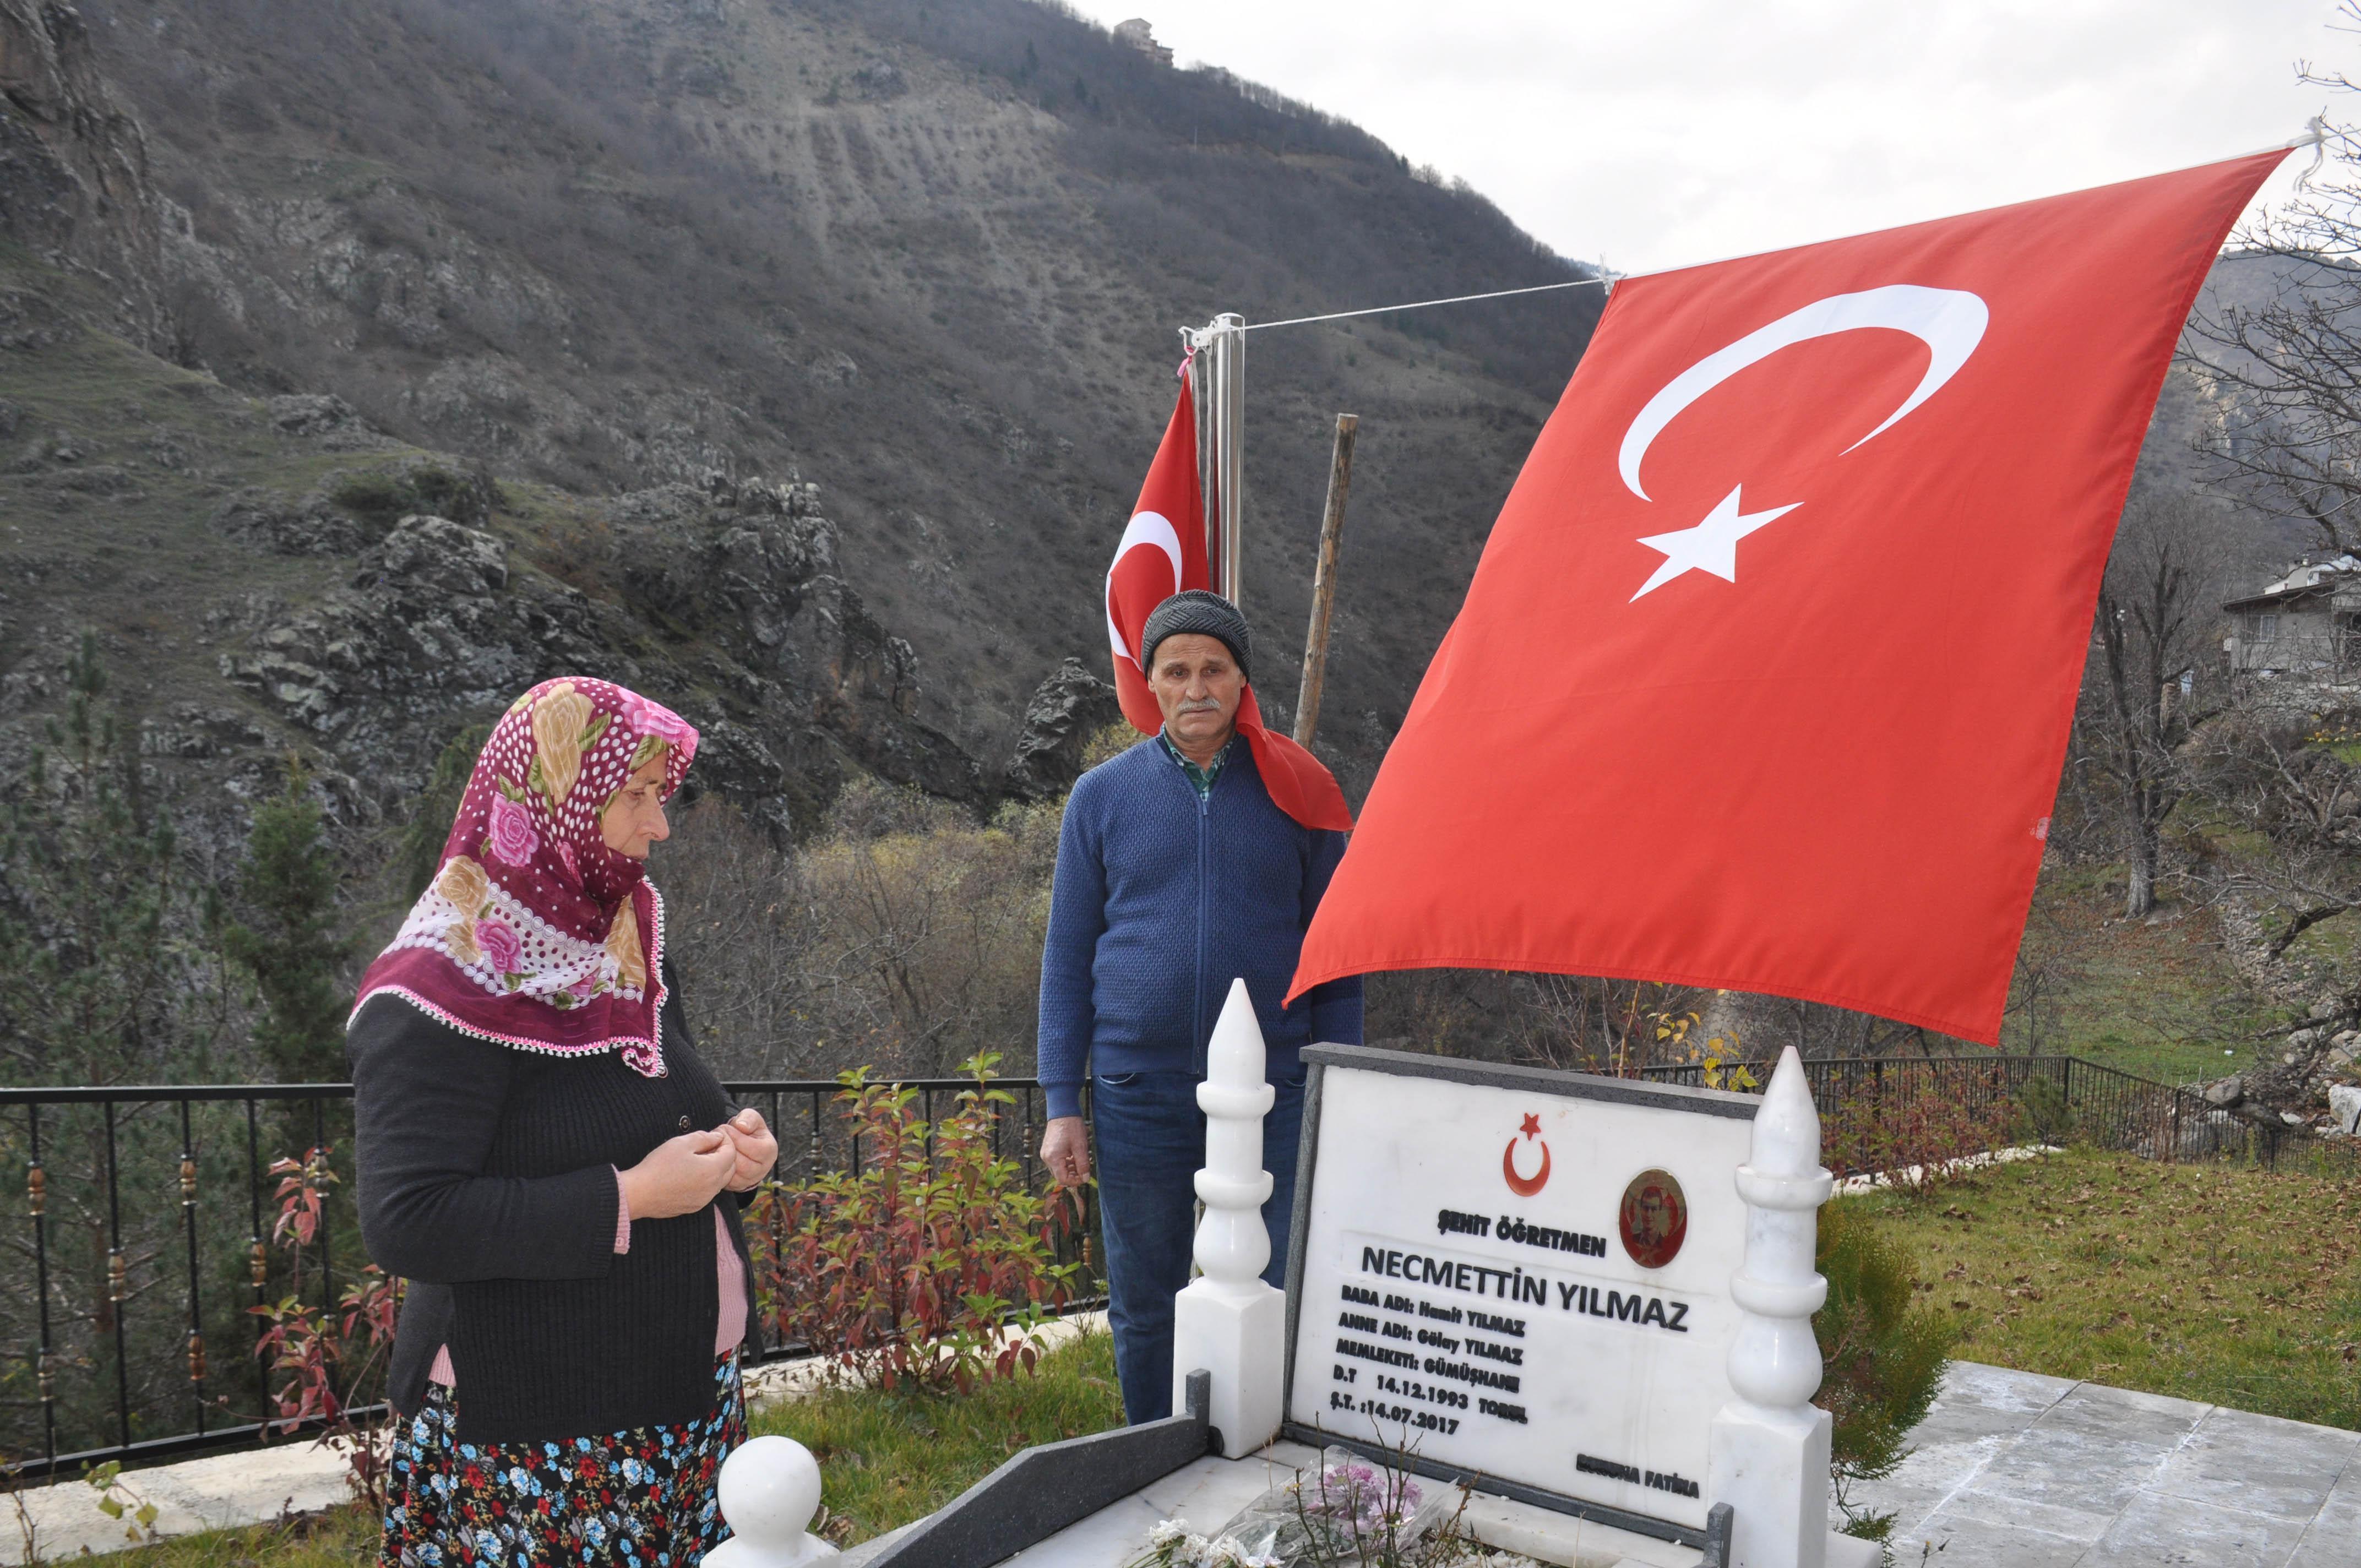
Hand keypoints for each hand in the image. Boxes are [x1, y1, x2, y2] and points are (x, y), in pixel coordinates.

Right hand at [618, 1130, 736, 1219]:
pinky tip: (689, 1173)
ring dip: (716, 1168)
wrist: (638, 1194)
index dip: (726, 1141)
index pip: (731, 1153)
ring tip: (698, 1158)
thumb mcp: (681, 1143)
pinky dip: (706, 1181)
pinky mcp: (693, 1207)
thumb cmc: (658, 1166)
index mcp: (712, 1170)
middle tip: (709, 1145)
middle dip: (725, 1155)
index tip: (715, 1134)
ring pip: (719, 1181)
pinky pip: (707, 1192)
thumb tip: (717, 1137)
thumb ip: (704, 1138)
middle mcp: (712, 1188)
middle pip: (730, 1168)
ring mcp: (704, 1200)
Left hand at [719, 1108, 776, 1191]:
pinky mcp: (738, 1186)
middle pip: (744, 1165)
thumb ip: (748, 1118)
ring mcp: (751, 1179)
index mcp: (770, 1150)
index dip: (738, 1138)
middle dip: (728, 1150)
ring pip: (734, 1175)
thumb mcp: (750, 1117)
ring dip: (721, 1161)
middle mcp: (763, 1167)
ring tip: (715, 1147)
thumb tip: (742, 1126)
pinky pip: (726, 1182)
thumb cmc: (747, 1130)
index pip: (756, 1149)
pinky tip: (714, 1158)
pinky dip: (718, 1170)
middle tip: (718, 1139)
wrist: (740, 1144)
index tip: (726, 1129)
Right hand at [1040, 1116, 1089, 1187]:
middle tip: (1085, 1170)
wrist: (1062, 1111)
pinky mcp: (1048, 1150)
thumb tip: (1085, 1178)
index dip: (1075, 1181)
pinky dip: (1066, 1163)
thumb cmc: (1072, 1126)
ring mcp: (1046, 1153)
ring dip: (1070, 1169)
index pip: (1062, 1179)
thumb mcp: (1080, 1146)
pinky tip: (1075, 1157)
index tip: (1085, 1177)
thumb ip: (1083, 1164)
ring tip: (1081, 1162)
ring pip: (1059, 1169)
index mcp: (1053, 1158)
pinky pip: (1057, 1162)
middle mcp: (1046, 1158)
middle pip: (1059, 1175)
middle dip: (1073, 1175)